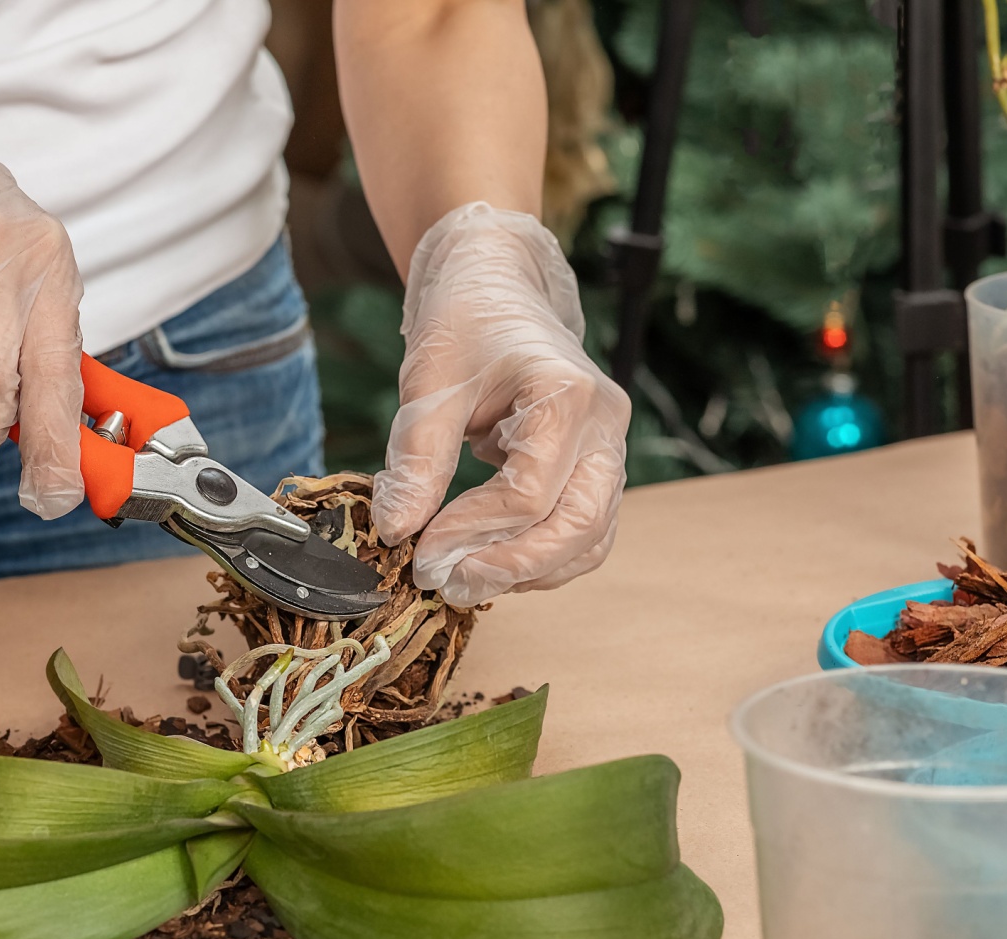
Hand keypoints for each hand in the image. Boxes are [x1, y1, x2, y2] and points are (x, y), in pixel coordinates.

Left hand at [371, 203, 629, 606]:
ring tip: (465, 582)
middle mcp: (605, 427)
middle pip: (580, 527)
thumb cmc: (465, 321)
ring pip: (591, 538)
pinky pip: (586, 531)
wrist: (498, 285)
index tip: (419, 549)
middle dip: (511, 568)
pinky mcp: (596, 466)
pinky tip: (492, 563)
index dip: (471, 532)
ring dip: (531, 572)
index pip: (529, 495)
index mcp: (568, 397)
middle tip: (448, 585)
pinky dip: (544, 558)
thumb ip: (417, 460)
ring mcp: (609, 448)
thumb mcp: (429, 382)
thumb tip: (397, 531)